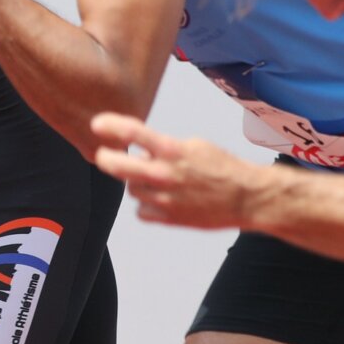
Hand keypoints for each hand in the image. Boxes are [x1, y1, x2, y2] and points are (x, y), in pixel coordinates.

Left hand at [91, 111, 264, 229]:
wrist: (246, 197)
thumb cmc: (223, 168)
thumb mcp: (194, 146)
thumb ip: (165, 146)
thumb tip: (142, 149)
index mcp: (172, 151)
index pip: (132, 133)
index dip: (110, 126)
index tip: (97, 124)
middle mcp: (164, 175)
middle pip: (117, 166)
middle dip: (106, 158)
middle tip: (105, 155)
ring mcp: (164, 199)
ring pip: (130, 190)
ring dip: (135, 182)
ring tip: (154, 179)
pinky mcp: (168, 218)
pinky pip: (141, 211)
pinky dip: (146, 205)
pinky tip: (161, 198)